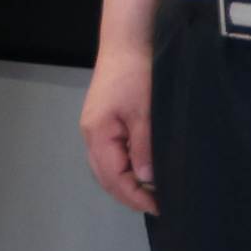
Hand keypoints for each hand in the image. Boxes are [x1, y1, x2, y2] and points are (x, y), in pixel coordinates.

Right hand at [77, 50, 154, 214]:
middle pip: (105, 176)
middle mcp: (91, 135)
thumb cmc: (136, 76)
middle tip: (158, 204)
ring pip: (107, 167)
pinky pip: (111, 154)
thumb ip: (144, 147)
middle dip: (129, 194)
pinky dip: (125, 168)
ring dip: (126, 182)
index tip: (159, 207)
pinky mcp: (104, 121)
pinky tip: (142, 169)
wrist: (127, 44)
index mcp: (98, 135)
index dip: (134, 195)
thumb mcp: (146, 113)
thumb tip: (147, 178)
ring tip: (152, 191)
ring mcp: (96, 128)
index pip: (113, 177)